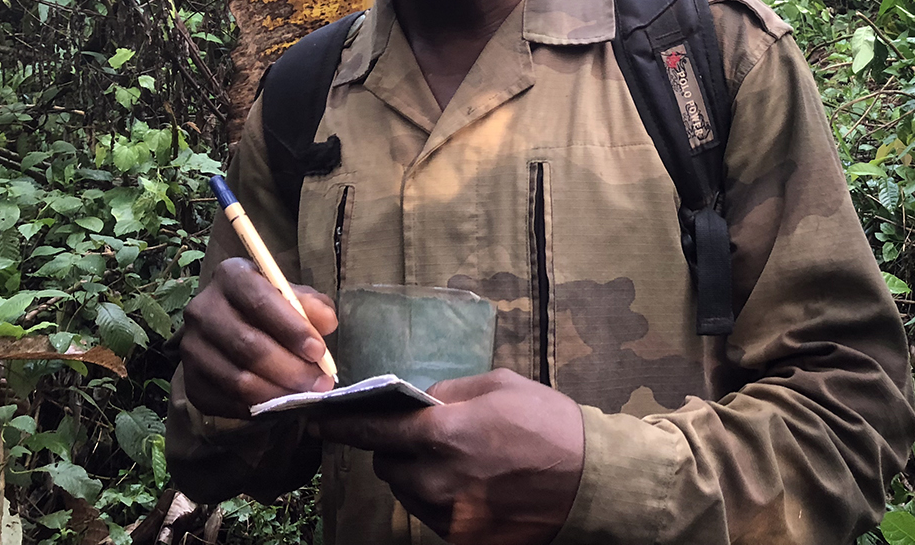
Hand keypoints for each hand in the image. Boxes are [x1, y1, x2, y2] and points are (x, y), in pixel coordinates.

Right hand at [179, 257, 337, 418]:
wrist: (232, 326)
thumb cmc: (270, 308)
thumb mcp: (293, 296)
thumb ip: (312, 305)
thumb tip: (327, 322)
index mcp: (230, 276)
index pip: (259, 301)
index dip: (291, 328)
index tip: (318, 351)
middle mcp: (202, 309)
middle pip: (247, 345)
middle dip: (290, 369)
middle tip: (320, 382)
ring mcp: (191, 347)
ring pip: (236, 379)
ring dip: (277, 392)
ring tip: (305, 396)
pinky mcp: (190, 380)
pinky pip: (225, 401)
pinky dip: (257, 408)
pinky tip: (280, 404)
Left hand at [310, 369, 583, 544]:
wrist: (592, 482)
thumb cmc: (549, 423)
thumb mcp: (501, 385)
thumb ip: (450, 392)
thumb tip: (418, 401)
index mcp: (444, 432)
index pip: (373, 428)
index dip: (343, 423)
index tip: (322, 420)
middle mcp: (438, 478)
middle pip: (386, 465)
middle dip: (396, 448)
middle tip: (423, 437)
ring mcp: (450, 515)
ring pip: (406, 493)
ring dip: (416, 475)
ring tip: (453, 461)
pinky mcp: (464, 539)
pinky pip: (432, 516)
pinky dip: (439, 498)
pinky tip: (470, 485)